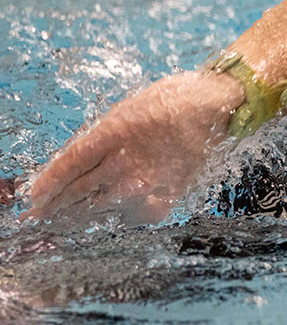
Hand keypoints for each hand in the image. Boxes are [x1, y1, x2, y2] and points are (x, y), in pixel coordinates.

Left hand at [24, 72, 244, 225]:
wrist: (216, 109)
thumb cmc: (169, 103)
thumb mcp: (123, 111)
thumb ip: (97, 139)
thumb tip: (70, 167)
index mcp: (113, 134)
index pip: (69, 166)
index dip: (46, 185)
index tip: (32, 198)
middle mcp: (126, 163)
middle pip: (78, 192)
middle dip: (54, 206)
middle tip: (38, 216)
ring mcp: (145, 184)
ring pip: (99, 209)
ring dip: (78, 216)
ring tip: (64, 221)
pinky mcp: (163, 200)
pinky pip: (129, 217)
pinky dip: (117, 216)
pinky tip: (111, 214)